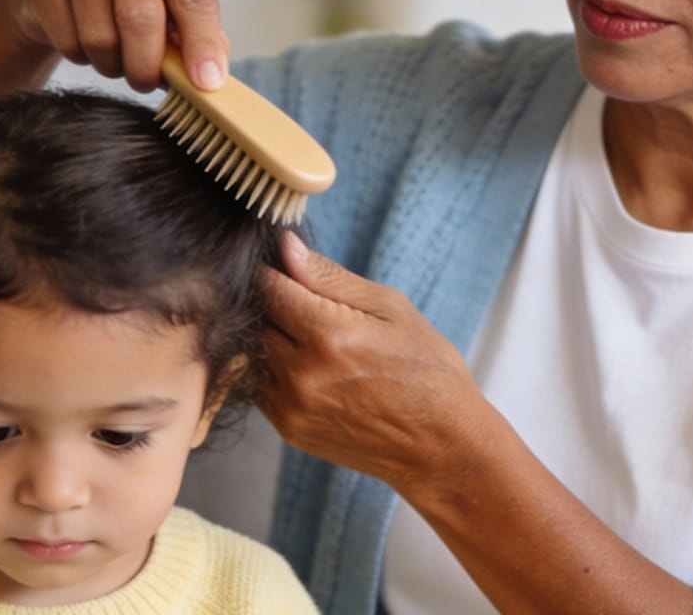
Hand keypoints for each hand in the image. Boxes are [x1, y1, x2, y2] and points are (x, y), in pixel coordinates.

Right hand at [0, 0, 228, 92]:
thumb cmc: (131, 4)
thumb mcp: (173, 14)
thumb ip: (197, 39)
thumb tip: (210, 77)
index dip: (202, 44)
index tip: (207, 82)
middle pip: (141, 18)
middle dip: (146, 65)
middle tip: (146, 82)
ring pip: (101, 37)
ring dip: (111, 64)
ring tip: (114, 56)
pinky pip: (68, 40)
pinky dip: (80, 56)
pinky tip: (83, 41)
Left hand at [258, 232, 491, 494]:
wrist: (441, 446)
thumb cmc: (427, 369)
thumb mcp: (391, 309)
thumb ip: (331, 277)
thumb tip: (285, 247)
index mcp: (329, 335)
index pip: (270, 287)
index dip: (272, 270)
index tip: (281, 264)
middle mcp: (302, 373)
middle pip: (255, 319)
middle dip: (269, 301)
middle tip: (296, 296)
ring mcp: (292, 406)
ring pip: (251, 354)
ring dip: (268, 336)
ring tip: (303, 331)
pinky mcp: (290, 430)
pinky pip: (259, 386)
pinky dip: (272, 368)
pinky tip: (304, 362)